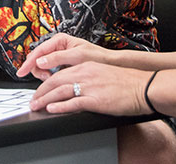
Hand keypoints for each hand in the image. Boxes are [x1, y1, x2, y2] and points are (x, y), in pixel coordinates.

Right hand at [17, 33, 109, 80]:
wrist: (109, 65)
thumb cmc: (97, 57)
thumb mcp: (77, 57)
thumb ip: (58, 58)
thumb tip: (41, 61)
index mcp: (60, 40)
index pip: (39, 50)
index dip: (29, 62)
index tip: (22, 71)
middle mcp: (57, 47)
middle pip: (37, 59)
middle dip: (38, 70)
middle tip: (46, 78)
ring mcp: (59, 57)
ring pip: (42, 67)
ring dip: (44, 75)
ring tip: (53, 80)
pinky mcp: (61, 66)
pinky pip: (49, 72)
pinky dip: (50, 78)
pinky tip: (56, 81)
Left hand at [28, 61, 154, 116]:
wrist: (143, 87)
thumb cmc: (126, 83)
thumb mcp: (101, 74)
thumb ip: (86, 78)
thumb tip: (74, 87)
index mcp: (86, 66)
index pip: (59, 72)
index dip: (46, 82)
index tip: (39, 89)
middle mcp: (85, 73)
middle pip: (55, 81)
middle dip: (40, 91)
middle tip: (32, 100)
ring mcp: (89, 86)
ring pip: (60, 91)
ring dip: (44, 99)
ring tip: (36, 105)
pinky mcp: (96, 99)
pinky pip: (73, 102)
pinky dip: (60, 106)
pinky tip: (52, 109)